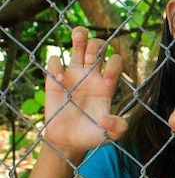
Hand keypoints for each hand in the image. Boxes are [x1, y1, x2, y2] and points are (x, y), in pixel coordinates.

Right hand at [43, 27, 125, 155]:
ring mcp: (73, 74)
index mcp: (107, 84)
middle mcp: (91, 75)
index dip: (114, 65)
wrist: (68, 141)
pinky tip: (59, 79)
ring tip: (78, 42)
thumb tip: (108, 120)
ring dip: (80, 37)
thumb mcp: (109, 136)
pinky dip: (56, 64)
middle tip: (92, 60)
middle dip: (97, 46)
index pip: (116, 61)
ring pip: (78, 43)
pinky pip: (54, 59)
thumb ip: (117, 128)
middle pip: (98, 45)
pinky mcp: (54, 79)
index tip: (108, 82)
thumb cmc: (91, 135)